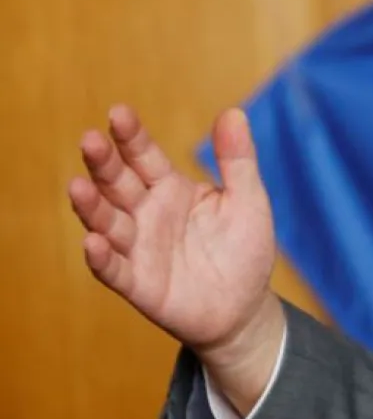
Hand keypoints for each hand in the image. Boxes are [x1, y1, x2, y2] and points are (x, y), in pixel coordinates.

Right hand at [66, 105, 282, 370]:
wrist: (245, 306)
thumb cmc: (244, 248)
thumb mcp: (248, 199)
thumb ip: (238, 159)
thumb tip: (233, 112)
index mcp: (171, 189)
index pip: (144, 157)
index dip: (131, 137)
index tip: (118, 113)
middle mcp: (147, 215)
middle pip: (118, 184)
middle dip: (103, 163)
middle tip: (90, 139)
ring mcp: (139, 249)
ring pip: (108, 223)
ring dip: (91, 206)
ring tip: (78, 186)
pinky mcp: (139, 284)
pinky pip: (115, 270)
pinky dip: (101, 258)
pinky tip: (92, 242)